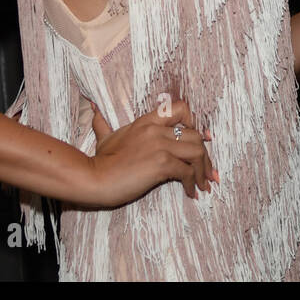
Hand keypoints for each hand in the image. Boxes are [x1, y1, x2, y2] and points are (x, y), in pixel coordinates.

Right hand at [82, 98, 218, 207]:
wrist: (92, 178)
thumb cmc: (98, 161)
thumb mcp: (104, 137)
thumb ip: (103, 123)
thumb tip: (93, 108)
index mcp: (147, 121)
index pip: (181, 108)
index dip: (195, 123)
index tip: (202, 138)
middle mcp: (156, 130)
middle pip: (196, 136)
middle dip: (205, 156)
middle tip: (207, 172)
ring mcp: (160, 146)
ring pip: (197, 152)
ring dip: (203, 170)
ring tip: (202, 185)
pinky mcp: (161, 163)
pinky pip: (187, 171)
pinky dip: (192, 183)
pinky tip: (190, 192)